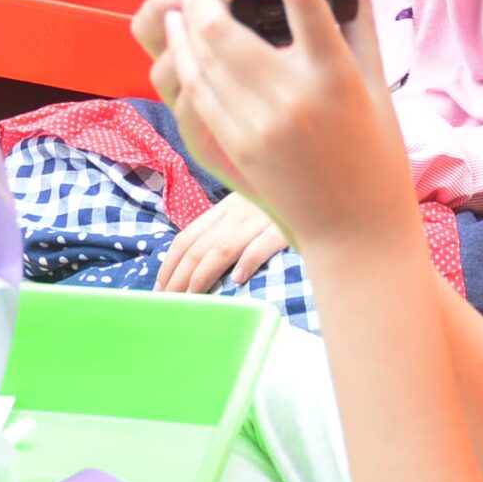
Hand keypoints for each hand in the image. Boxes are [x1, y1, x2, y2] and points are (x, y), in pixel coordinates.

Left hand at [146, 0, 412, 249]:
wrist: (355, 228)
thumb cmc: (374, 152)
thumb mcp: (378, 84)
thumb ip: (358, 26)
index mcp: (335, 74)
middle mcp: (292, 97)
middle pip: (225, 27)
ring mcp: (257, 125)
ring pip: (200, 57)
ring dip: (185, 22)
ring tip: (186, 3)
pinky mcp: (234, 145)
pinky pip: (196, 91)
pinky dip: (184, 59)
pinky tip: (184, 42)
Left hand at [156, 192, 288, 293]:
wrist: (323, 179)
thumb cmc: (289, 198)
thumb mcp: (255, 205)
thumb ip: (232, 224)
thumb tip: (204, 255)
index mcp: (229, 206)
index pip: (188, 235)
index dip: (170, 262)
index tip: (159, 286)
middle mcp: (239, 211)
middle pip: (198, 246)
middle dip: (178, 276)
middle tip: (166, 302)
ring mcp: (262, 218)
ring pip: (222, 248)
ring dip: (201, 276)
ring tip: (189, 299)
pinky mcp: (287, 225)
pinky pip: (264, 243)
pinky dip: (248, 260)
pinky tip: (237, 280)